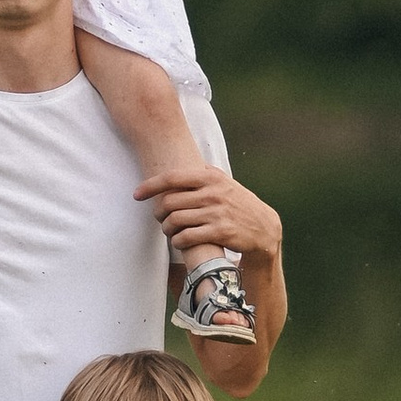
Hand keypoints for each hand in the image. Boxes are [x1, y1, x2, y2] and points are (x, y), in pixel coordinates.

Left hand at [135, 168, 280, 273]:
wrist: (264, 228)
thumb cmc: (239, 204)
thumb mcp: (225, 182)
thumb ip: (205, 172)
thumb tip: (183, 159)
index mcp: (211, 177)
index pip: (172, 177)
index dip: (150, 186)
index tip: (137, 194)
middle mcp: (213, 193)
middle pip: (169, 202)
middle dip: (159, 212)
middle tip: (160, 218)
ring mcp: (216, 213)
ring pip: (175, 221)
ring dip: (167, 229)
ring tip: (169, 231)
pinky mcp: (220, 233)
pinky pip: (186, 237)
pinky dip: (177, 241)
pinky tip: (179, 241)